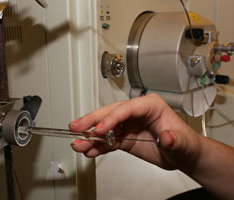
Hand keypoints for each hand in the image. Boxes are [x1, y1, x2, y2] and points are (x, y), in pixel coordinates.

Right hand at [69, 94, 200, 170]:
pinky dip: (97, 146)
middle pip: (109, 113)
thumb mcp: (183, 142)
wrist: (182, 155)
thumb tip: (168, 137)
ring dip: (89, 136)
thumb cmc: (184, 142)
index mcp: (150, 105)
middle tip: (77, 127)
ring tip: (78, 143)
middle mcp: (135, 113)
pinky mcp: (124, 137)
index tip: (99, 129)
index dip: (111, 118)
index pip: (126, 108)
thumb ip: (175, 140)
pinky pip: (107, 141)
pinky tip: (88, 150)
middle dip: (91, 121)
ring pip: (104, 127)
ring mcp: (128, 125)